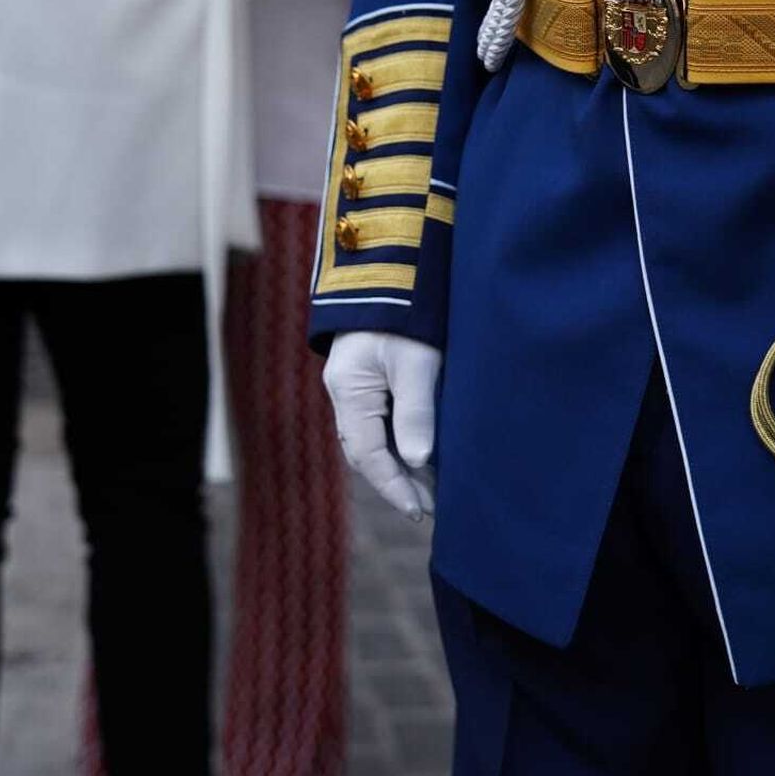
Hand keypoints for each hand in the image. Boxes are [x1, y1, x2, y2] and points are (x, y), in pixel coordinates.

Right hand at [323, 331, 440, 520]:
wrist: (390, 264)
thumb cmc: (405, 312)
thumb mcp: (416, 362)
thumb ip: (416, 411)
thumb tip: (419, 460)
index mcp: (349, 391)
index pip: (368, 455)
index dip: (393, 487)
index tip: (419, 511)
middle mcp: (345, 392)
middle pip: (365, 451)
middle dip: (395, 481)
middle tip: (428, 507)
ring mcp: (353, 384)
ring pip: (371, 437)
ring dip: (398, 464)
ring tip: (430, 487)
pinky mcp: (367, 375)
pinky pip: (377, 420)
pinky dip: (398, 441)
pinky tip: (420, 452)